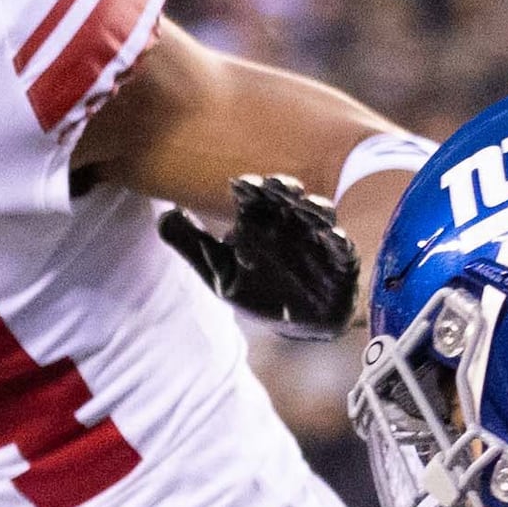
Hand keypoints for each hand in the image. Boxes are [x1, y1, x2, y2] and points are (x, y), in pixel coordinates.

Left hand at [162, 171, 366, 335]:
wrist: (292, 322)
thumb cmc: (255, 290)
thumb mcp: (217, 271)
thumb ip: (191, 243)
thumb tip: (164, 214)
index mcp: (262, 221)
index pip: (256, 197)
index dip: (251, 189)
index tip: (241, 184)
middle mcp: (291, 224)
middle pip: (290, 200)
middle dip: (286, 191)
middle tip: (279, 185)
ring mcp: (318, 241)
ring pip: (321, 218)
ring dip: (317, 210)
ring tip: (311, 206)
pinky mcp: (341, 263)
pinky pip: (344, 251)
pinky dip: (340, 243)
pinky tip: (334, 237)